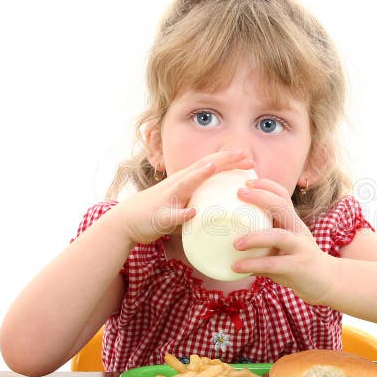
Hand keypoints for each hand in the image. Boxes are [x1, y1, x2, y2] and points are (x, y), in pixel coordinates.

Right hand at [111, 151, 254, 244]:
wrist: (127, 221)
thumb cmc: (160, 212)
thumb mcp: (186, 204)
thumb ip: (203, 204)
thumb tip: (227, 211)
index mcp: (186, 181)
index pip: (210, 166)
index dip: (229, 160)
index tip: (249, 159)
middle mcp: (178, 184)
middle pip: (202, 167)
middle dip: (223, 160)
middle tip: (245, 155)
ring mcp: (168, 197)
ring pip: (185, 184)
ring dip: (199, 175)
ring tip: (214, 167)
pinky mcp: (160, 215)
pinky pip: (172, 215)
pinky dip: (182, 213)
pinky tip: (192, 212)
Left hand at [232, 178, 338, 303]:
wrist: (324, 281)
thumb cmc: (296, 259)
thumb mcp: (283, 242)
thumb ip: (265, 234)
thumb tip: (229, 231)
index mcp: (293, 221)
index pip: (283, 195)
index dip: (266, 185)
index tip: (246, 181)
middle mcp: (298, 230)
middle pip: (282, 207)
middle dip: (261, 197)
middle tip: (239, 194)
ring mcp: (300, 248)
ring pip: (278, 236)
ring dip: (255, 238)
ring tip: (235, 244)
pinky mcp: (297, 267)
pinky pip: (273, 264)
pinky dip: (253, 264)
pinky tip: (236, 267)